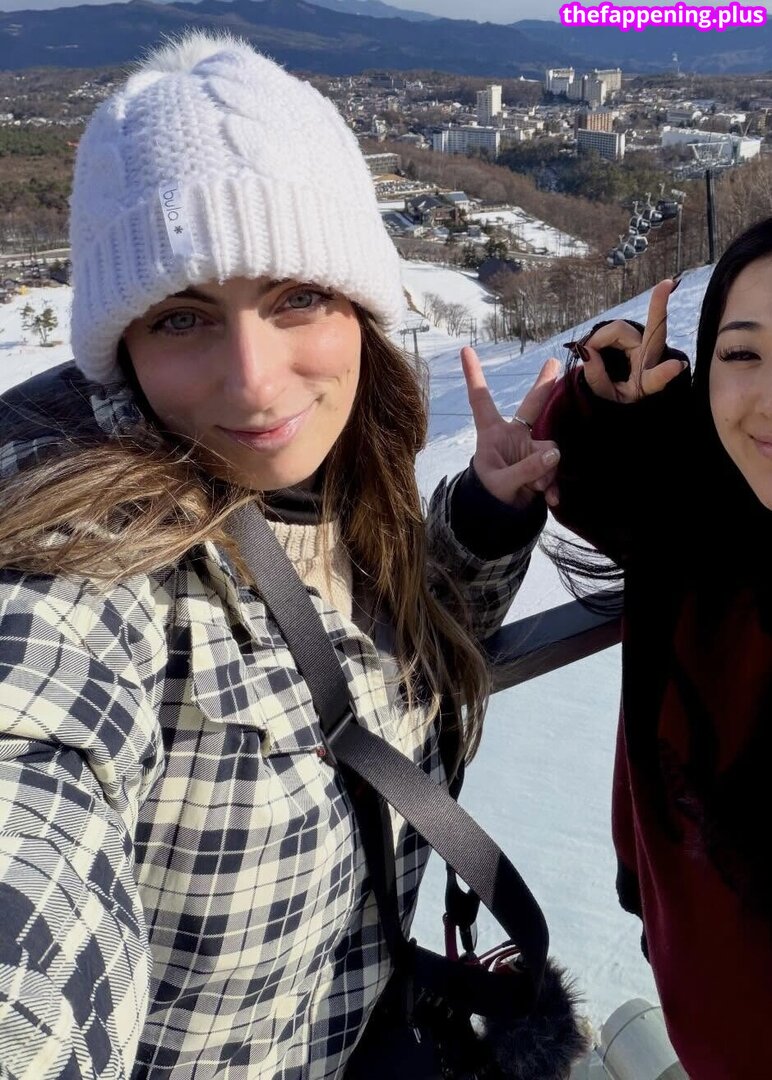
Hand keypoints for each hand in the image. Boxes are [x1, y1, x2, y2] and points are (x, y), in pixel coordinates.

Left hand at [462, 347, 560, 510]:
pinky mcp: (544, 463)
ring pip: (549, 451)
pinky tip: (550, 498)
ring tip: (534, 489)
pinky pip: (556, 468)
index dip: (474, 375)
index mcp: (491, 433)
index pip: (480, 401)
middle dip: (544, 385)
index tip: (465, 350)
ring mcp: (530, 448)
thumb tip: (554, 453)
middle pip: (531, 405)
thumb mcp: (502, 484)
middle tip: (552, 364)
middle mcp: (513, 435)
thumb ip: (527, 469)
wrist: (500, 516)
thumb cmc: (490, 495)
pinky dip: (554, 484)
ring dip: (546, 472)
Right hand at [580, 278, 685, 402]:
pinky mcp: (634, 337)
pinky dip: (601, 336)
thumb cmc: (615, 397)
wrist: (618, 392)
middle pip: (654, 332)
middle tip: (667, 284)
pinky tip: (594, 345)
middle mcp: (648, 360)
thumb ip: (596, 378)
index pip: (655, 378)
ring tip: (588, 353)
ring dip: (601, 339)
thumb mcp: (604, 397)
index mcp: (646, 382)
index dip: (664, 373)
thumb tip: (586, 350)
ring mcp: (642, 345)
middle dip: (658, 309)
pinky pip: (615, 329)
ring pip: (620, 330)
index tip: (676, 366)